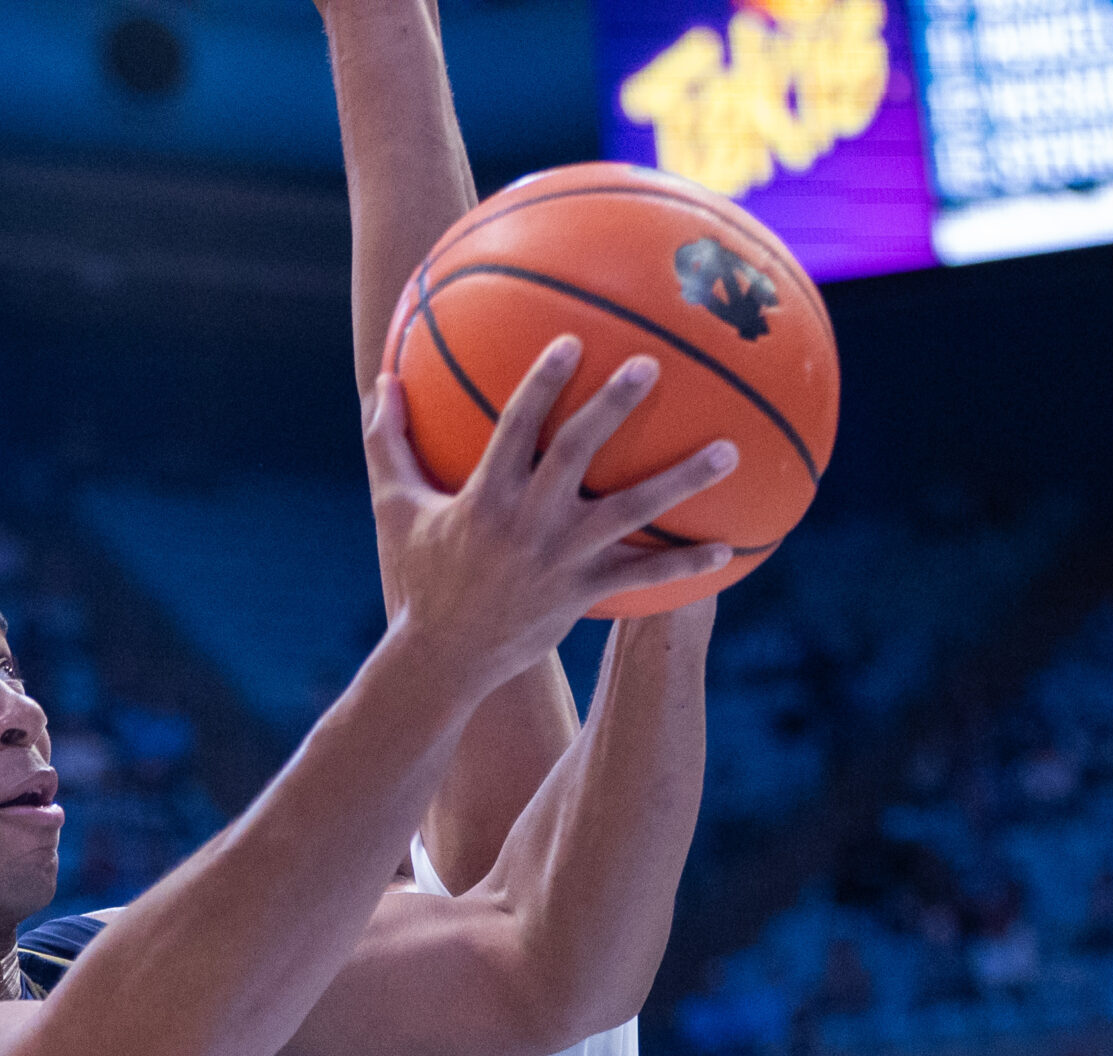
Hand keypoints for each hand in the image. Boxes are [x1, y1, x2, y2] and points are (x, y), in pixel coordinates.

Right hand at [362, 336, 737, 695]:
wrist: (444, 656)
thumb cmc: (422, 574)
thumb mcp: (395, 507)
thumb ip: (389, 442)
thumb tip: (383, 381)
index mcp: (485, 496)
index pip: (515, 427)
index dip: (542, 383)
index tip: (571, 341)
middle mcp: (528, 522)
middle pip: (578, 453)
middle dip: (613, 406)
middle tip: (650, 364)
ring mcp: (561, 560)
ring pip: (631, 512)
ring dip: (682, 481)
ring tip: (729, 452)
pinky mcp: (582, 595)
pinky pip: (642, 577)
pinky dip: (684, 565)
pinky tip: (725, 549)